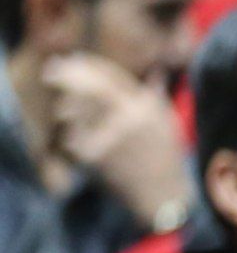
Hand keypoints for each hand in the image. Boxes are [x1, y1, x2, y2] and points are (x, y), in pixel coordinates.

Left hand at [41, 54, 188, 218]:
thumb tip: (154, 70)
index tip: (74, 58)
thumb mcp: (168, 121)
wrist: (160, 193)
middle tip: (51, 69)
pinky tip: (68, 125)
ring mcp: (104, 138)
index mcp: (142, 108)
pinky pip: (70, 133)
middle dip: (64, 74)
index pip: (109, 75)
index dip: (88, 64)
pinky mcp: (91, 156)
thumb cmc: (166, 155)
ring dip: (63, 100)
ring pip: (70, 109)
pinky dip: (67, 127)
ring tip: (60, 95)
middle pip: (83, 87)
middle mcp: (121, 120)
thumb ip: (155, 93)